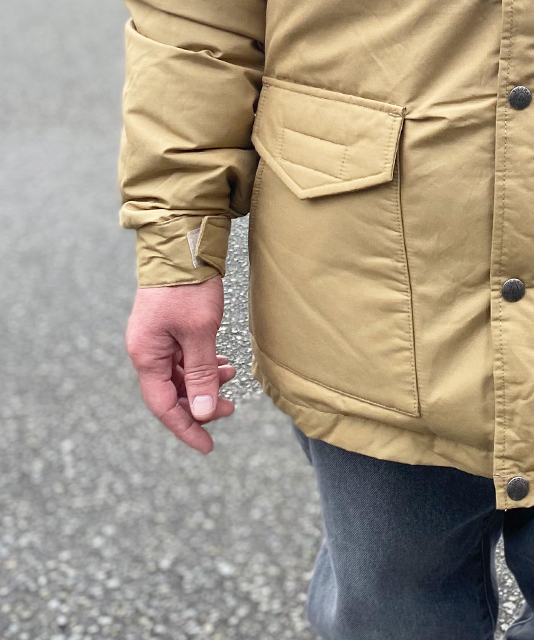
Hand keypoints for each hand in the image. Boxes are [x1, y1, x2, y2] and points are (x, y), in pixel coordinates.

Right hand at [125, 276, 235, 452]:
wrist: (183, 243)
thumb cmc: (188, 286)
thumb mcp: (200, 332)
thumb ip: (201, 373)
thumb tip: (201, 412)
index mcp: (146, 355)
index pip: (163, 405)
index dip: (186, 428)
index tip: (208, 445)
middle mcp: (146, 350)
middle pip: (172, 392)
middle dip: (200, 403)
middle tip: (229, 407)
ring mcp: (156, 338)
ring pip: (180, 374)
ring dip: (205, 381)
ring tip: (231, 376)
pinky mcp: (168, 327)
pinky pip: (183, 357)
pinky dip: (203, 364)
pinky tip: (222, 362)